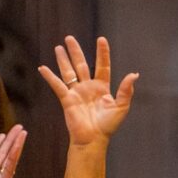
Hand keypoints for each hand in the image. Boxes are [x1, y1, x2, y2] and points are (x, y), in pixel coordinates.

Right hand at [37, 35, 136, 150]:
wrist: (93, 139)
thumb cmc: (108, 126)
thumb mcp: (122, 106)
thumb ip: (126, 90)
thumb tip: (134, 74)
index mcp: (102, 87)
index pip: (102, 65)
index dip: (102, 53)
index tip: (101, 39)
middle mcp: (88, 87)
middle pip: (81, 64)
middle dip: (75, 51)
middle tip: (69, 38)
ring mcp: (76, 92)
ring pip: (68, 71)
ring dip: (63, 59)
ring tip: (58, 47)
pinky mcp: (66, 99)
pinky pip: (57, 85)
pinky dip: (50, 77)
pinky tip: (43, 68)